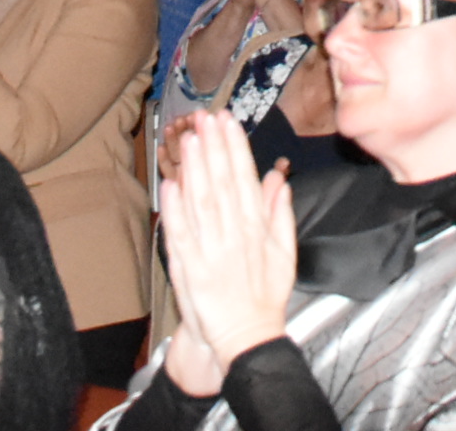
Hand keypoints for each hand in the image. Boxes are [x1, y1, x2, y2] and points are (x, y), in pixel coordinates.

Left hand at [160, 114, 295, 371]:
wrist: (244, 339)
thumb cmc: (264, 296)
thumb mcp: (285, 255)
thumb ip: (281, 215)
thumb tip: (277, 178)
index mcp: (257, 230)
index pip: (244, 180)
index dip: (234, 148)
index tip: (227, 122)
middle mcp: (233, 237)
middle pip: (221, 184)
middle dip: (213, 148)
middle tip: (205, 117)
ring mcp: (209, 252)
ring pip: (200, 202)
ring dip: (194, 169)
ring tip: (189, 139)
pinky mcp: (188, 268)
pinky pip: (180, 233)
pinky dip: (174, 208)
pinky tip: (170, 183)